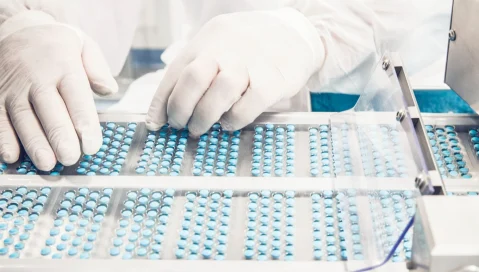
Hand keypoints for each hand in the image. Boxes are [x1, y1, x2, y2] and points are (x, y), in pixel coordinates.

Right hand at [0, 11, 116, 169]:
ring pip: (24, 118)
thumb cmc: (57, 44)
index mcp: (63, 65)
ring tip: (47, 164)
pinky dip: (3, 138)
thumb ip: (98, 69)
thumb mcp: (83, 45)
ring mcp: (13, 87)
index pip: (76, 97)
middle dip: (60, 137)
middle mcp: (36, 77)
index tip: (92, 146)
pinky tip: (12, 157)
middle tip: (71, 158)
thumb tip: (110, 90)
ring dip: (34, 143)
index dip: (84, 123)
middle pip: (49, 110)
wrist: (16, 28)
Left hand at [146, 8, 322, 135]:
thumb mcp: (219, 45)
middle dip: (180, 109)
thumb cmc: (251, 47)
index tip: (156, 123)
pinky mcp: (273, 81)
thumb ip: (196, 70)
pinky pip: (247, 105)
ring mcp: (251, 64)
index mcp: (208, 39)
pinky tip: (229, 123)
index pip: (176, 72)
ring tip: (201, 128)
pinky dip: (233, 120)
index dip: (161, 102)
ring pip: (220, 92)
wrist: (296, 34)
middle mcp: (226, 49)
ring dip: (204, 117)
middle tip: (180, 125)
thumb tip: (165, 110)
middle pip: (194, 78)